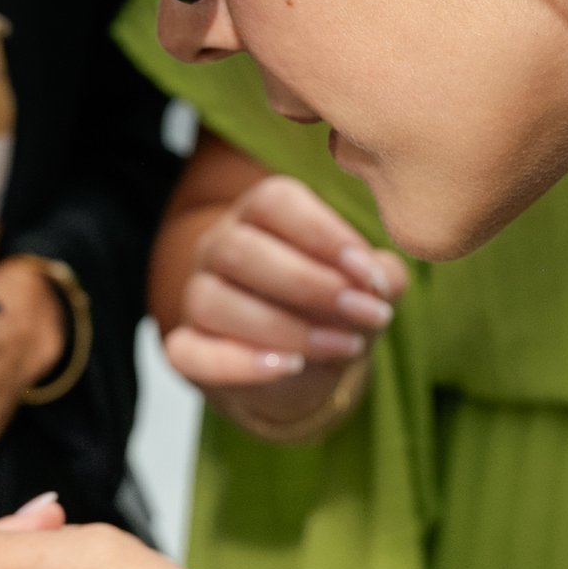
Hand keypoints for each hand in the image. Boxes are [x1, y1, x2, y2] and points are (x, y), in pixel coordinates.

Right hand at [165, 173, 404, 438]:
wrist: (299, 362)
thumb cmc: (330, 304)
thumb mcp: (364, 286)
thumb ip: (380, 276)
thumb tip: (380, 283)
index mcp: (260, 214)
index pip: (274, 202)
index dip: (322, 233)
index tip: (368, 274)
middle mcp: (219, 247)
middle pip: (239, 249)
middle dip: (309, 284)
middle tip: (365, 313)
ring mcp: (197, 297)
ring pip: (213, 302)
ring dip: (285, 328)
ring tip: (344, 346)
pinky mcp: (187, 348)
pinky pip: (190, 353)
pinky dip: (237, 363)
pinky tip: (290, 366)